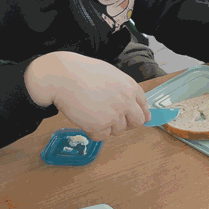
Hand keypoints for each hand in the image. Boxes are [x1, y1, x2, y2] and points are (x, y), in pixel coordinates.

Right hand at [24, 52, 150, 140]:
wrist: (64, 77)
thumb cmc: (82, 72)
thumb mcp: (111, 75)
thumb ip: (123, 89)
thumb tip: (130, 101)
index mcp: (131, 87)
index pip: (144, 107)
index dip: (141, 114)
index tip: (140, 119)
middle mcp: (126, 102)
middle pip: (137, 123)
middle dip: (128, 124)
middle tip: (114, 121)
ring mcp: (115, 115)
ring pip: (118, 131)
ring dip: (107, 126)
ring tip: (92, 113)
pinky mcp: (100, 126)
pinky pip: (102, 137)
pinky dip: (94, 132)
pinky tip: (85, 119)